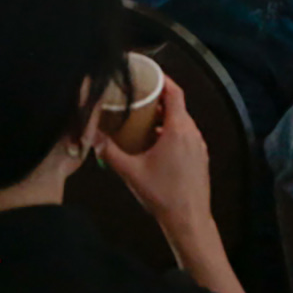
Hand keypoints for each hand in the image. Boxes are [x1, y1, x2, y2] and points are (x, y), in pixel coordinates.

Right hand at [97, 77, 212, 232]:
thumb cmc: (161, 194)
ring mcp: (199, 144)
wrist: (189, 219)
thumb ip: (110, 152)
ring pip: (181, 121)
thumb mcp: (131, 172)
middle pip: (177, 105)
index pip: (175, 92)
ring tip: (141, 118)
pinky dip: (171, 131)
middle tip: (137, 96)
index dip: (162, 79)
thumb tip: (92, 137)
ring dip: (163, 117)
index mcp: (178, 129)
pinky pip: (185, 135)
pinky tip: (154, 142)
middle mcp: (192, 132)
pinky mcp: (200, 156)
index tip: (148, 73)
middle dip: (157, 99)